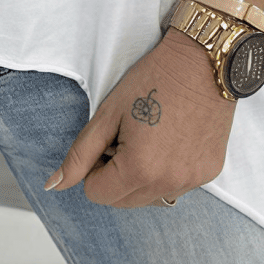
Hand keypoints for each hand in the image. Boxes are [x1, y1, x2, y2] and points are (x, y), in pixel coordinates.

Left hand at [44, 28, 234, 208]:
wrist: (203, 62)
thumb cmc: (154, 80)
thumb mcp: (107, 114)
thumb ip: (79, 154)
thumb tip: (54, 185)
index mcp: (139, 170)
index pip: (97, 194)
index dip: (94, 168)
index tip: (106, 142)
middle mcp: (168, 183)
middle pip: (123, 201)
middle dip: (115, 176)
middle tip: (125, 138)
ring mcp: (192, 180)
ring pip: (150, 197)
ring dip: (141, 178)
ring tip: (149, 139)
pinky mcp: (209, 173)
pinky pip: (176, 187)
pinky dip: (166, 173)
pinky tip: (170, 141)